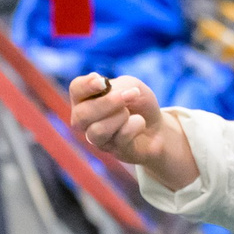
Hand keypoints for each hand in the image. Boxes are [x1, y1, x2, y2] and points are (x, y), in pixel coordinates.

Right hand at [68, 72, 201, 191]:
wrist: (157, 127)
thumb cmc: (139, 103)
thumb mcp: (131, 86)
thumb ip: (116, 87)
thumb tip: (105, 90)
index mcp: (85, 99)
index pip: (76, 90)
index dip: (86, 85)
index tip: (102, 82)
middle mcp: (85, 121)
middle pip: (82, 114)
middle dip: (107, 103)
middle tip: (130, 95)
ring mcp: (97, 139)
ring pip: (96, 131)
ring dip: (119, 117)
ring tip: (130, 113)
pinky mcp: (115, 151)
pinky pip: (119, 139)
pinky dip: (134, 126)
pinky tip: (140, 122)